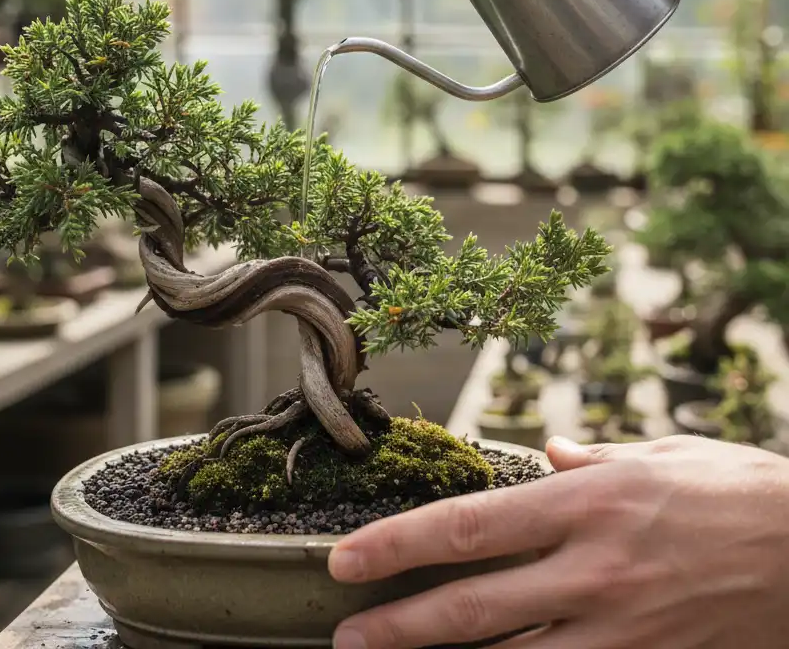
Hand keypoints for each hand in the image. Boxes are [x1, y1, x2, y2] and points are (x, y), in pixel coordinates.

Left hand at [327, 435, 788, 647]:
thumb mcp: (660, 454)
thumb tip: (547, 455)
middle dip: (400, 625)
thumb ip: (592, 461)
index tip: (346, 557)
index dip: (398, 544)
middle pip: (475, 605)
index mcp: (586, 503)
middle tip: (345, 633)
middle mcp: (593, 569)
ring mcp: (623, 628)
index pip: (468, 526)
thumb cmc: (740, 492)